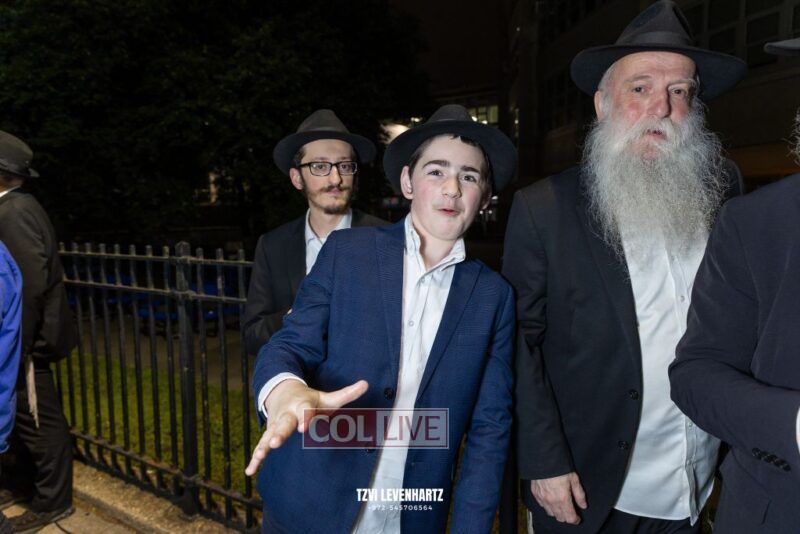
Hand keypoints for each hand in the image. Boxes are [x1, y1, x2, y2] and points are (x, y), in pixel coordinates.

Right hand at [244, 379, 367, 475]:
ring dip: (263, 446)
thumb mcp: (328, 396)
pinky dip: (255, 458)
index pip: (304, 411)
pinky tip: (250, 471)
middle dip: (279, 434)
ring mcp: (275, 424)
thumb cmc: (310, 399)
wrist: (282, 390)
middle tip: (274, 443)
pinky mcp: (268, 434)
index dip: (305, 418)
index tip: (303, 427)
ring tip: (260, 456)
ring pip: (269, 435)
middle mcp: (287, 414)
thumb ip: (347, 393)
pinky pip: (260, 447)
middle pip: (283, 424)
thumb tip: (367, 384)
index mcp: (302, 404)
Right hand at [530, 472, 586, 524]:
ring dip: (557, 512)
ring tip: (561, 506)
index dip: (575, 520)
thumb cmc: (559, 468)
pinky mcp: (535, 494)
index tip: (578, 518)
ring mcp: (542, 498)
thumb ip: (579, 494)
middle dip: (566, 517)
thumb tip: (583, 505)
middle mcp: (552, 501)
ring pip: (550, 513)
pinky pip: (542, 506)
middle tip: (570, 511)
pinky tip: (551, 500)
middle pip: (560, 518)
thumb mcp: (574, 479)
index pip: (570, 517)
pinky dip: (547, 506)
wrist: (543, 459)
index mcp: (563, 498)